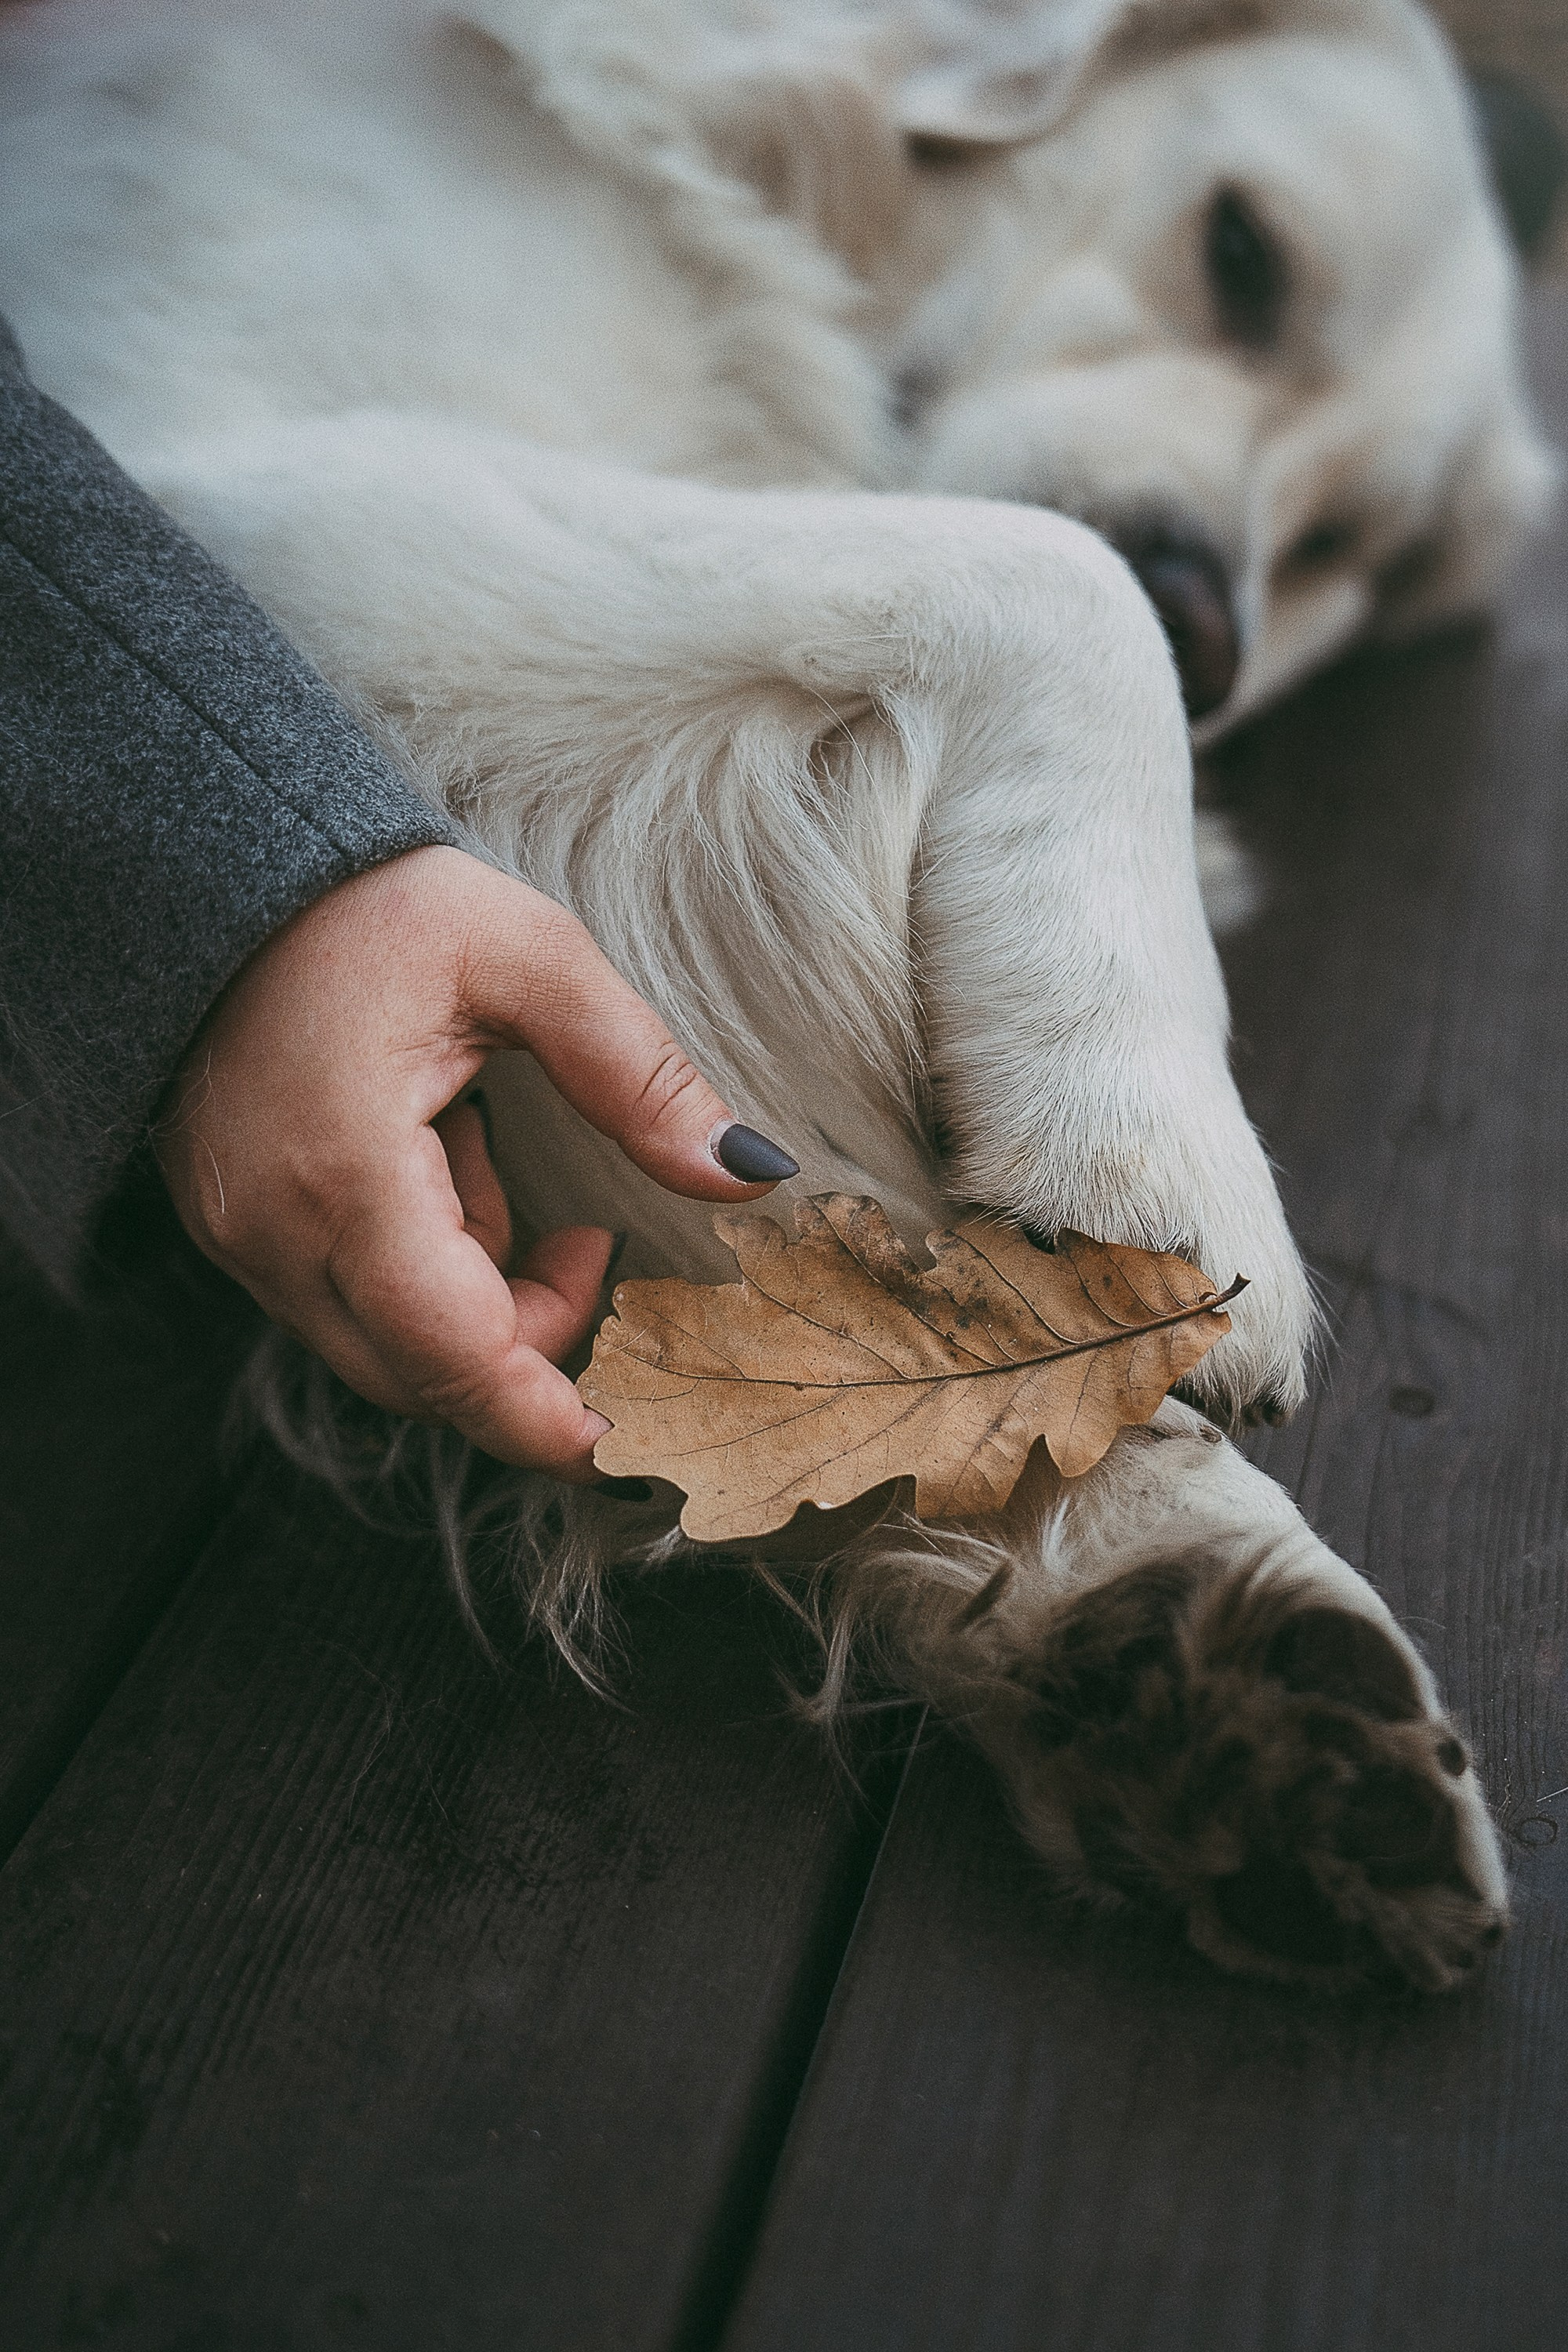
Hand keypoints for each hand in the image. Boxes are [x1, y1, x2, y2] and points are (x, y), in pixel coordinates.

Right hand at [155, 845, 796, 1475]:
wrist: (205, 865)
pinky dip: (421, 1269)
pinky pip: (347, 1303)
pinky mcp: (236, 1228)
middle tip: (597, 1245)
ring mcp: (244, 1239)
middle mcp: (276, 1233)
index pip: (456, 1359)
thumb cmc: (369, 901)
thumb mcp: (527, 956)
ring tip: (493, 1154)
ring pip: (387, 1348)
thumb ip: (640, 1074)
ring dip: (476, 1297)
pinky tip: (441, 1159)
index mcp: (347, 1172)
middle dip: (533, 1344)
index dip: (551, 1419)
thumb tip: (747, 1174)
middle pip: (427, 1376)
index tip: (633, 1432)